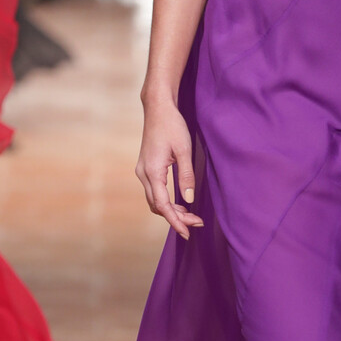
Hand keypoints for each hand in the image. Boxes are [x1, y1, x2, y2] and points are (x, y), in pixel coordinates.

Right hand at [136, 99, 202, 239]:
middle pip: (158, 206)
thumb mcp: (184, 150)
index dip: (175, 221)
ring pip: (155, 200)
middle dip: (176, 217)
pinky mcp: (146, 168)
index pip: (163, 205)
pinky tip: (180, 203)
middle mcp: (143, 174)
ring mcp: (143, 171)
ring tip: (191, 215)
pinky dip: (167, 201)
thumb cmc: (172, 125)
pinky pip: (155, 191)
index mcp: (152, 171)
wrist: (158, 108)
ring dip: (171, 210)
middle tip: (197, 223)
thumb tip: (189, 199)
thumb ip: (186, 175)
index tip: (187, 232)